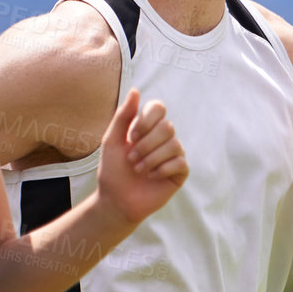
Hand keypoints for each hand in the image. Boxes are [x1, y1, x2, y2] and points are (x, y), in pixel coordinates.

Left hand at [97, 88, 187, 225]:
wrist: (116, 200)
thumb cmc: (113, 171)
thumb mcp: (112, 141)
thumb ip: (123, 116)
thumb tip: (135, 90)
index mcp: (147, 128)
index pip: (158, 108)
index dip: (146, 120)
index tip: (131, 136)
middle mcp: (163, 139)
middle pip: (167, 127)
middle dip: (146, 144)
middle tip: (132, 159)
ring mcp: (173, 155)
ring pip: (174, 145)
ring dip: (151, 158)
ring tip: (139, 170)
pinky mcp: (179, 173)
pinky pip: (180, 162)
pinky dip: (162, 169)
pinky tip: (151, 177)